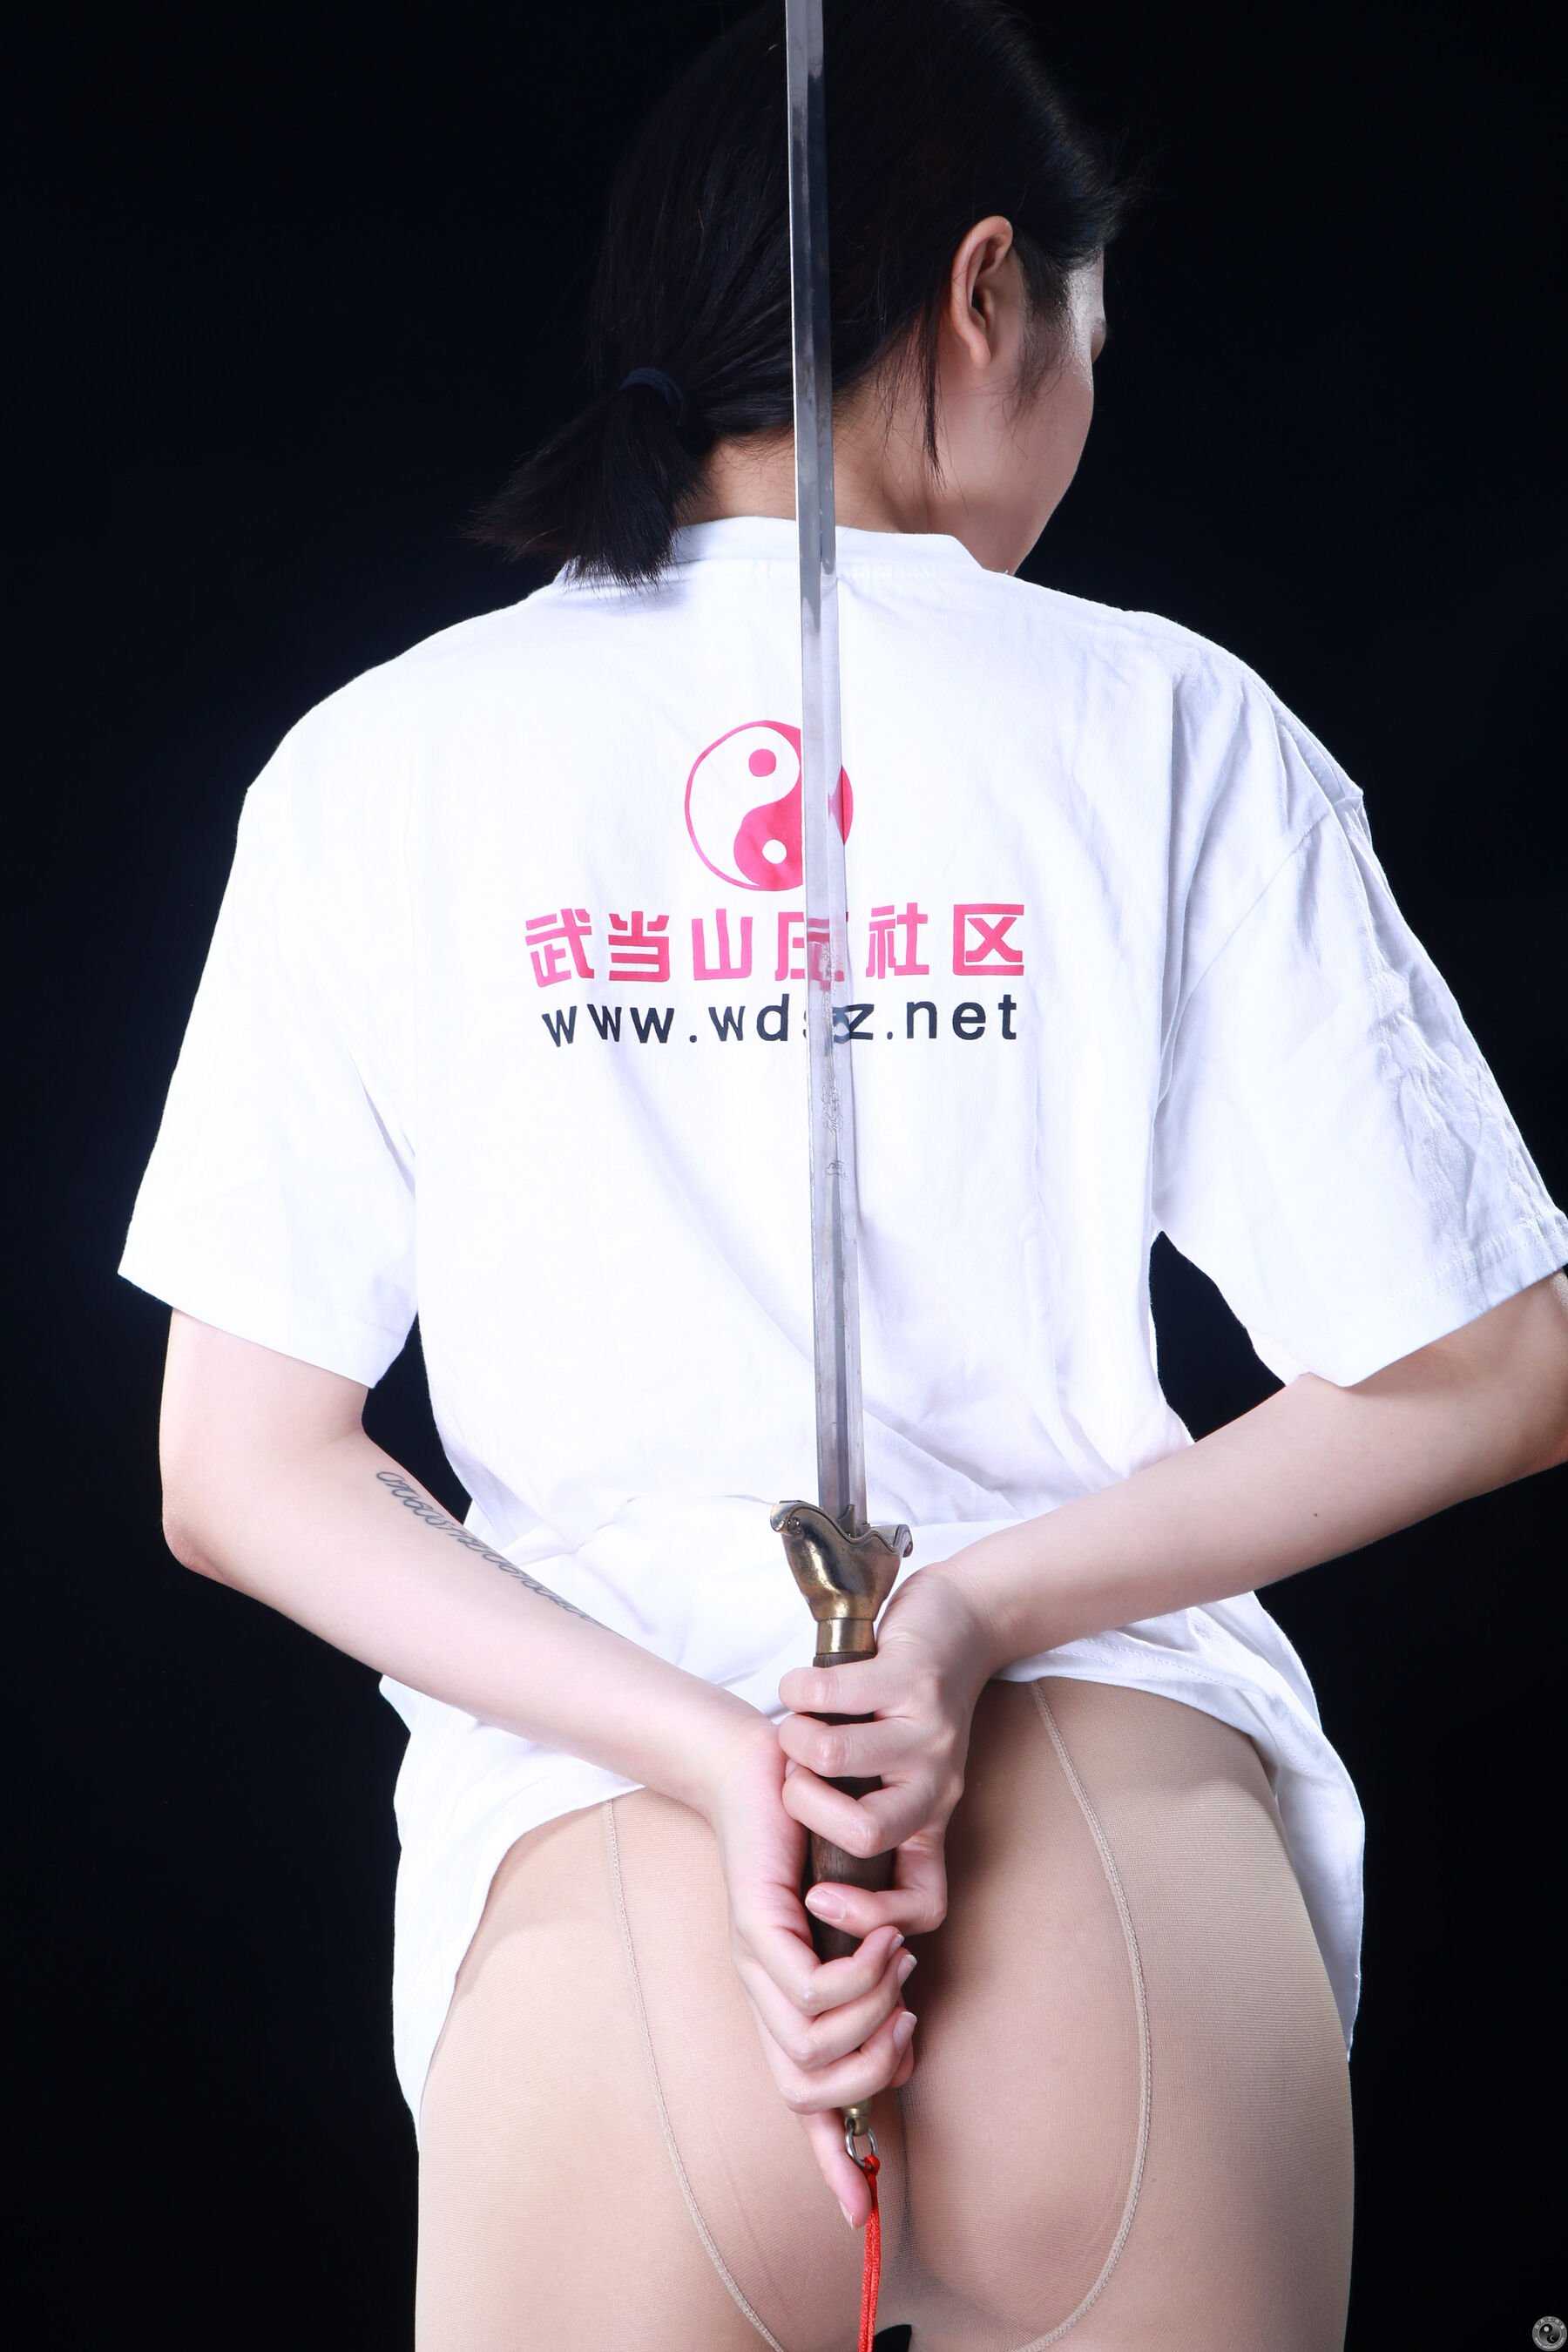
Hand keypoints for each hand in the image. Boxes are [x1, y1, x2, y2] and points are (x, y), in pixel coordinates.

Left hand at [695, 1714, 917, 2227]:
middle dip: (877, 2069)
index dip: (830, 2164)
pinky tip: (883, 1930)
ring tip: (898, 1956)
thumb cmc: (811, 1840)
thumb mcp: (852, 1925)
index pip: (801, 2105)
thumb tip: (904, 2032)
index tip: (860, 2213)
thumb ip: (872, 1981)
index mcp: (783, 2005)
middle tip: (910, 2013)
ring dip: (877, 2010)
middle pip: (810, 2092)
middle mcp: (761, 1997)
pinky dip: (863, 1971)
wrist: (761, 1767)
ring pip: (816, 2045)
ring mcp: (753, 1965)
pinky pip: (814, 1989)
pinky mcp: (755, 1927)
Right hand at [775, 1564, 996, 1945]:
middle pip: (868, 1833)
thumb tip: (811, 1884)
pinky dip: (796, 1689)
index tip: (815, 1898)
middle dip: (805, 1807)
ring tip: (796, 1724)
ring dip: (794, 1739)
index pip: (924, 1904)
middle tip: (794, 1777)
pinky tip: (798, 1687)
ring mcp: (926, 1729)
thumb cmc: (913, 1708)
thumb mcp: (907, 1780)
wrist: (962, 1624)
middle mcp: (936, 1783)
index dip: (870, 1919)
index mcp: (931, 1820)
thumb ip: (871, 1822)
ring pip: (835, 1759)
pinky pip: (829, 1692)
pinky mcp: (908, 1674)